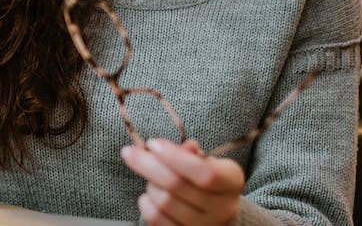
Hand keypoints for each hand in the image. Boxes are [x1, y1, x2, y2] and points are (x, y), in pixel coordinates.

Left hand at [121, 139, 243, 225]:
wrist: (214, 209)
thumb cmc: (204, 177)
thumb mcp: (205, 160)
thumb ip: (190, 153)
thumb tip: (178, 146)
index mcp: (232, 181)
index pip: (205, 172)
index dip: (175, 157)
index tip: (152, 143)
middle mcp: (223, 207)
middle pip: (178, 186)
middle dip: (148, 165)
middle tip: (129, 152)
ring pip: (164, 202)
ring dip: (149, 185)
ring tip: (150, 178)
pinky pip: (157, 220)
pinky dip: (146, 204)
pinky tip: (148, 195)